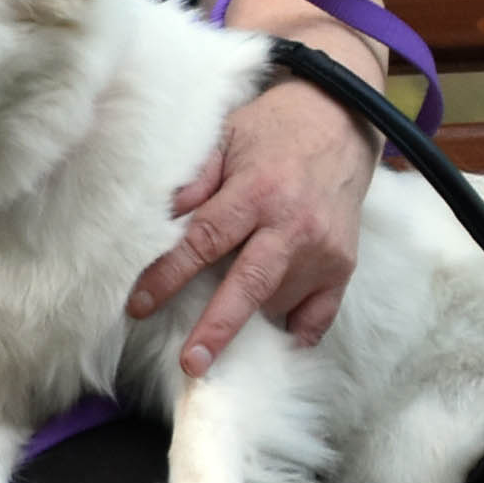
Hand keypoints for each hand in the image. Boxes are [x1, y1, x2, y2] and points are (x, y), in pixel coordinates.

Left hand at [131, 56, 381, 367]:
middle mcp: (293, 225)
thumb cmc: (274, 130)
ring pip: (279, 302)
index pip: (205, 241)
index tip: (139, 305)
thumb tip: (156, 221)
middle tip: (192, 362)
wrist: (342, 120)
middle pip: (249, 285)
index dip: (169, 275)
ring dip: (248, 316)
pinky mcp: (344, 266)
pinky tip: (273, 336)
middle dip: (218, 327)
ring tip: (222, 323)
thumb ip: (193, 181)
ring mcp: (323, 251)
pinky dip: (296, 331)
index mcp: (258, 192)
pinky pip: (318, 316)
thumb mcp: (227, 139)